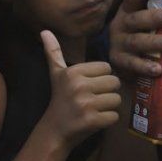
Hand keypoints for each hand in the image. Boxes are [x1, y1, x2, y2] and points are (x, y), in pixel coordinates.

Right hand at [40, 31, 120, 147]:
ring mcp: (86, 104)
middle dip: (107, 92)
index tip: (88, 87)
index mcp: (73, 72)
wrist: (54, 130)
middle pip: (114, 82)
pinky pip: (115, 116)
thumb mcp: (56, 74)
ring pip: (117, 100)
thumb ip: (53, 52)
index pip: (106, 68)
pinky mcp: (92, 120)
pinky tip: (94, 120)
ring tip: (93, 109)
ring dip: (108, 107)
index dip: (101, 78)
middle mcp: (79, 85)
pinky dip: (108, 120)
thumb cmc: (60, 99)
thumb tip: (44, 30)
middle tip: (92, 99)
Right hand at [108, 0, 161, 78]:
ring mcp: (119, 45)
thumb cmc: (136, 35)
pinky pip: (133, 64)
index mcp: (126, 13)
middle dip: (154, 17)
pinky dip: (145, 66)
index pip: (131, 0)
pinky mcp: (120, 62)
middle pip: (136, 20)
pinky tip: (158, 69)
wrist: (115, 57)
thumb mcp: (139, 20)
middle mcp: (121, 27)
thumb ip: (154, 10)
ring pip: (136, 42)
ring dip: (154, 42)